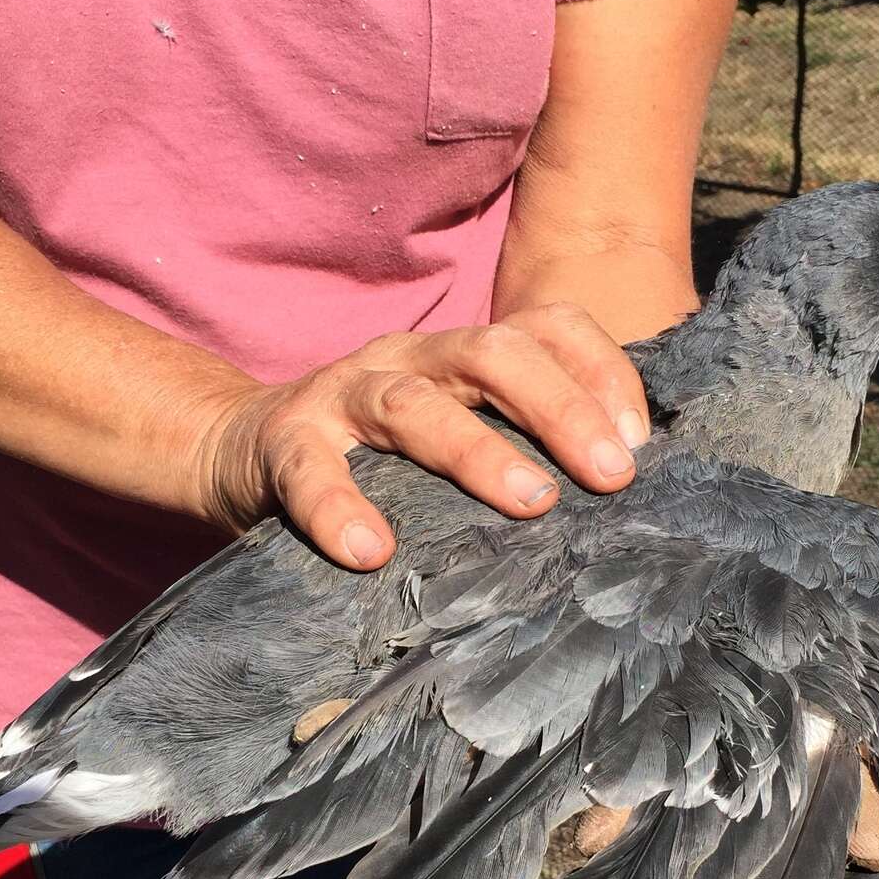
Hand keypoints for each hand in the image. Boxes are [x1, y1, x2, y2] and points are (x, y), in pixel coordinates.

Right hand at [193, 304, 650, 569]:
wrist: (239, 450)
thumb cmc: (376, 461)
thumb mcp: (452, 437)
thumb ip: (521, 449)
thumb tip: (622, 496)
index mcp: (461, 355)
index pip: (546, 327)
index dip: (602, 371)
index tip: (640, 443)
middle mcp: (409, 358)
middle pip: (492, 354)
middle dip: (559, 408)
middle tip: (612, 474)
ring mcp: (343, 394)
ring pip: (413, 404)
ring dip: (476, 451)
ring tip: (532, 503)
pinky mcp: (283, 443)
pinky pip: (310, 470)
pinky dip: (339, 508)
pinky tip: (370, 551)